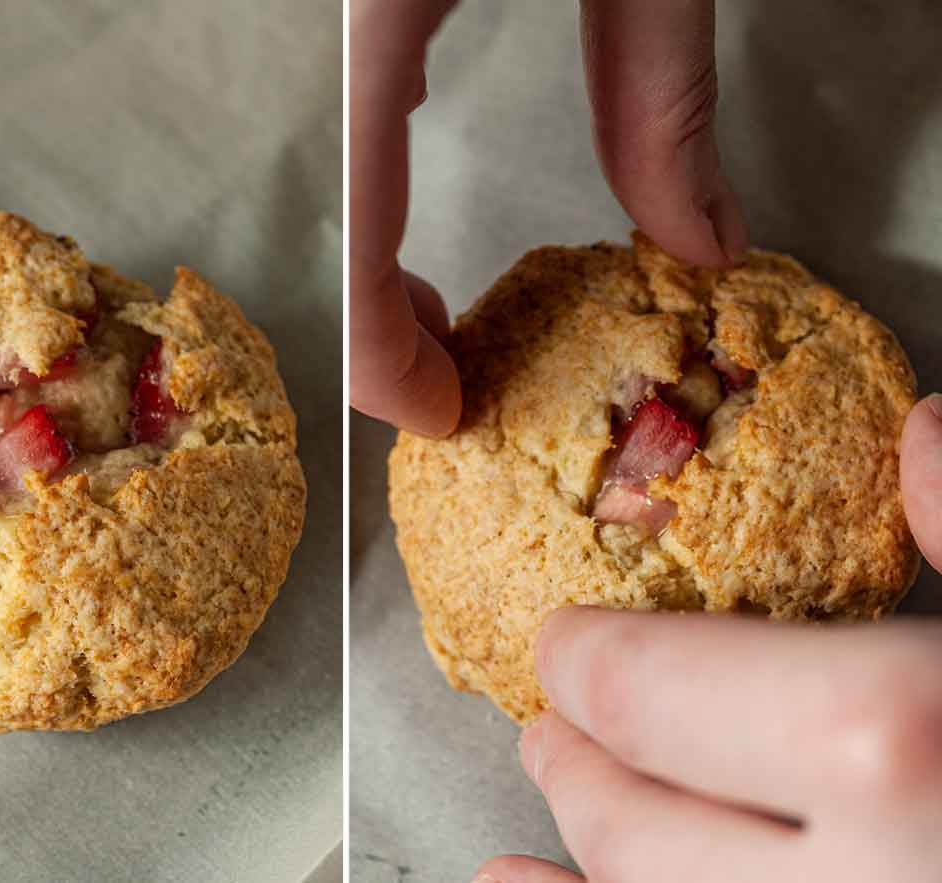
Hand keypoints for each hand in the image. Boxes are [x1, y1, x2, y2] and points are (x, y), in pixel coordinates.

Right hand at [350, 0, 747, 436]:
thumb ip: (667, 99)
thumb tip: (704, 243)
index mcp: (389, 13)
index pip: (359, 214)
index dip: (378, 340)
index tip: (436, 413)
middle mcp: (353, 23)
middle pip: (333, 211)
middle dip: (375, 323)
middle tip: (442, 393)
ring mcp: (357, 16)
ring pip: (338, 178)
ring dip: (377, 272)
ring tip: (440, 332)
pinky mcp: (382, 11)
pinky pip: (360, 137)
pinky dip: (384, 210)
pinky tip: (419, 233)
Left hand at [475, 396, 941, 882]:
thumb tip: (921, 433)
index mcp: (887, 739)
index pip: (649, 694)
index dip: (584, 663)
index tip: (563, 646)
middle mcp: (847, 882)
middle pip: (630, 830)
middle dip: (576, 765)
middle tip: (549, 730)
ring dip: (583, 852)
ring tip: (554, 795)